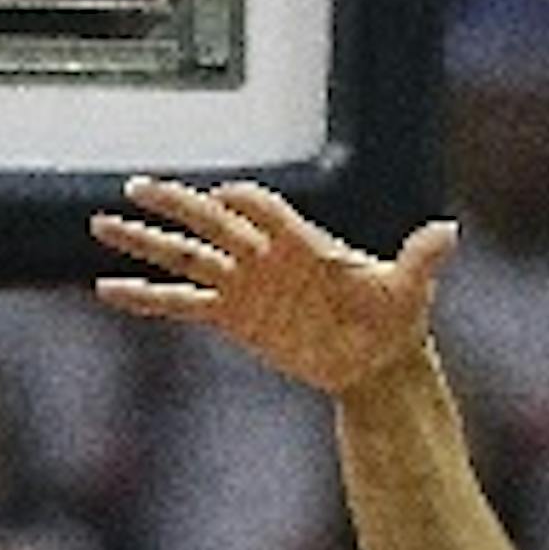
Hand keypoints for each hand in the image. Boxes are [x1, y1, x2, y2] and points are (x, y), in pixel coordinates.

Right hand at [91, 177, 456, 395]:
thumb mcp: (407, 291)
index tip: (224, 201)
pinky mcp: (230, 315)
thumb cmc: (392, 320)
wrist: (374, 361)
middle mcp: (263, 254)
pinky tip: (108, 289)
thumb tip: (447, 234)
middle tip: (134, 188)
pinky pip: (180, 303)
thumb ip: (418, 261)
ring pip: (184, 256)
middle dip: (174, 206)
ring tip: (101, 225)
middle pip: (210, 222)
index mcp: (300, 240)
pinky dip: (146, 298)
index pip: (262, 209)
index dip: (244, 204)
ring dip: (145, 243)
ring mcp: (242, 283)